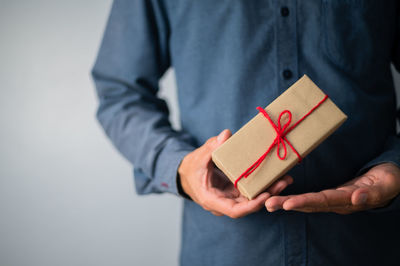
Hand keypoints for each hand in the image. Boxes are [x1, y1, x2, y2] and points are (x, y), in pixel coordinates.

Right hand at [178, 129, 292, 217]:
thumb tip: (226, 134)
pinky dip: (263, 184)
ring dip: (269, 190)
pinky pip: (251, 191)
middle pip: (249, 205)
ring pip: (252, 199)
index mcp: (212, 199)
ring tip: (286, 178)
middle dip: (268, 196)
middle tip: (283, 182)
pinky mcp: (236, 191)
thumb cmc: (191, 168)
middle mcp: (224, 202)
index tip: (266, 196)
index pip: (235, 210)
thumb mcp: (198, 157)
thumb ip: (212, 147)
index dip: (252, 206)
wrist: (186, 173)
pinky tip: (276, 175)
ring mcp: (231, 198)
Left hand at [265, 163, 399, 213]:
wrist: (389, 181)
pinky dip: (294, 198)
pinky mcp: (330, 195)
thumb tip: (357, 199)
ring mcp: (333, 200)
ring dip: (287, 202)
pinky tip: (280, 198)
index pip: (322, 201)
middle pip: (309, 204)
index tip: (286, 204)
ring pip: (307, 202)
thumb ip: (372, 193)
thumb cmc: (388, 180)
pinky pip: (310, 198)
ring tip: (267, 203)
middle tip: (268, 204)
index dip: (304, 202)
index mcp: (348, 200)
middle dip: (287, 204)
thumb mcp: (385, 185)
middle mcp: (337, 202)